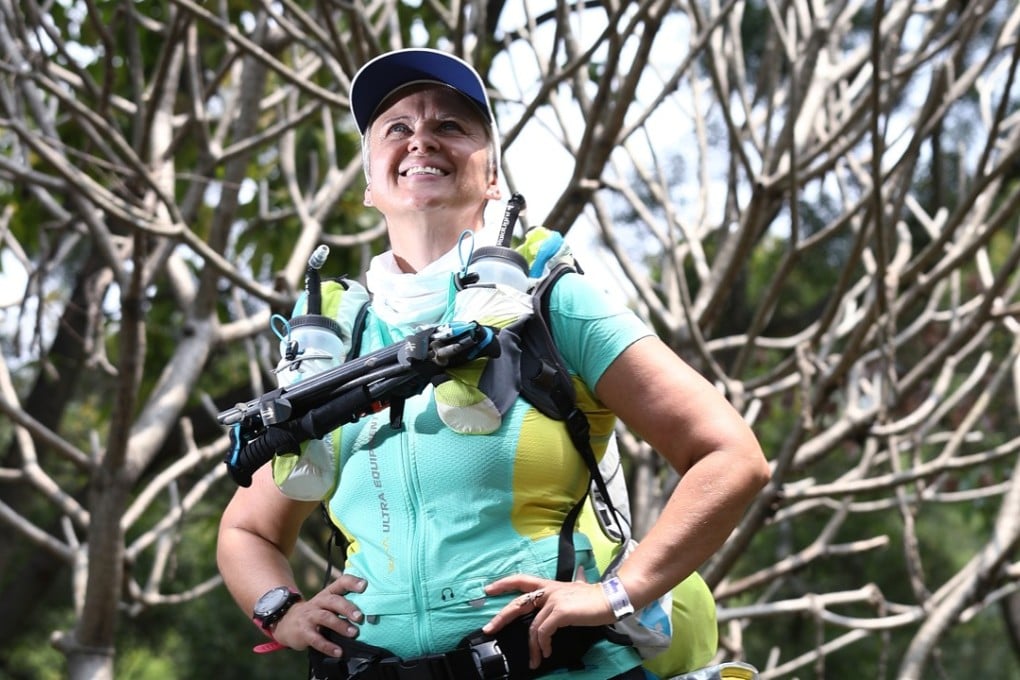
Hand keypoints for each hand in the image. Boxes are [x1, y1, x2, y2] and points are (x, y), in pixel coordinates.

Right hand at [272, 573, 366, 656]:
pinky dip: (328, 646)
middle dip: (347, 607)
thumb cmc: (315, 612)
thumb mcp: (327, 603)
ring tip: (353, 633)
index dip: (352, 582)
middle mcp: (318, 602)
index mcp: (327, 593)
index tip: (364, 586)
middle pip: (333, 600)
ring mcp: (310, 616)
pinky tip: (338, 651)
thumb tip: (370, 611)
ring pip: (325, 617)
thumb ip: (343, 602)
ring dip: (340, 625)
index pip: (340, 582)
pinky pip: (316, 639)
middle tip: (360, 616)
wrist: (286, 622)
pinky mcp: (304, 632)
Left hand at [482, 568, 612, 668]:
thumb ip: (572, 585)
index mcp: (550, 585)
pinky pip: (544, 631)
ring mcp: (554, 600)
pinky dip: (543, 644)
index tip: (488, 589)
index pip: (522, 579)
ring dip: (532, 646)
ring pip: (533, 626)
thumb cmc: (595, 598)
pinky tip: (546, 651)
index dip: (504, 583)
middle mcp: (549, 590)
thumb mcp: (578, 588)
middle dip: (501, 617)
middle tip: (489, 630)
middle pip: (518, 603)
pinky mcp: (560, 612)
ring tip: (535, 659)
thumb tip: (578, 576)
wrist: (611, 599)